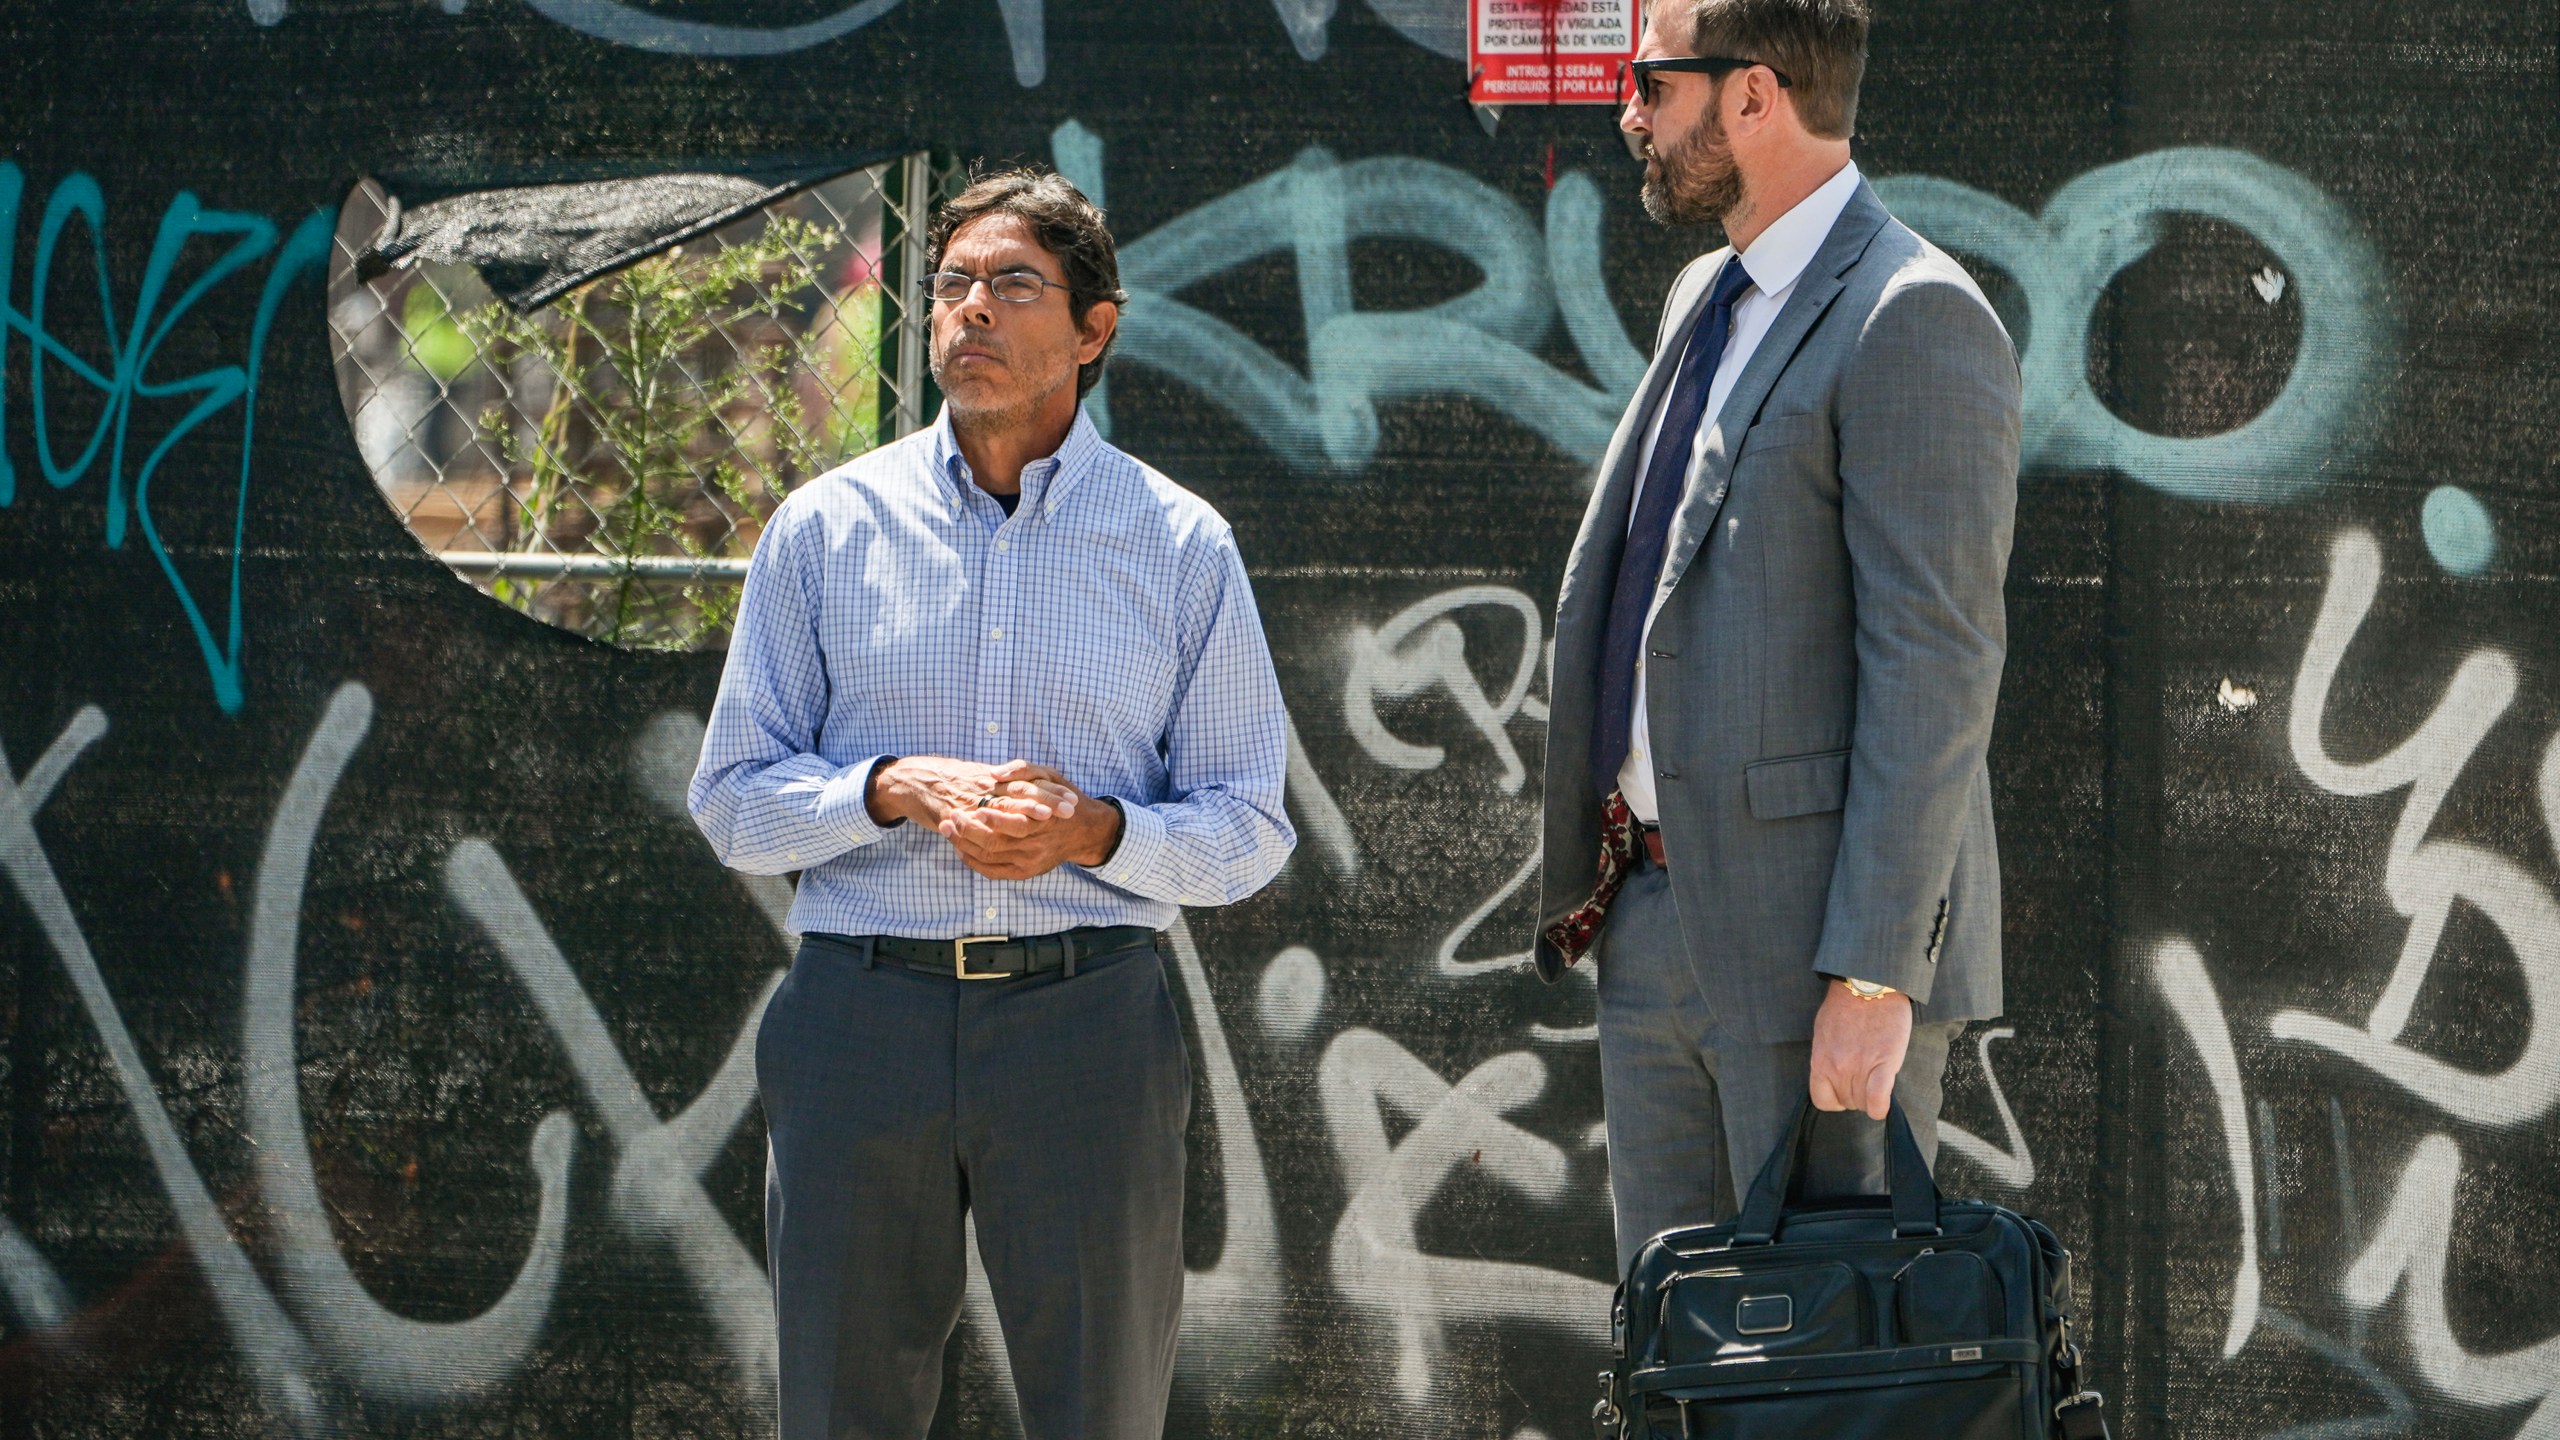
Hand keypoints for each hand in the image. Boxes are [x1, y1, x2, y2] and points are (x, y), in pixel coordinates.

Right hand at [865, 755, 1078, 830]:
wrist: (911, 780)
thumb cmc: (947, 781)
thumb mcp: (977, 779)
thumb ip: (1000, 786)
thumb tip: (1025, 793)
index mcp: (994, 777)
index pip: (1028, 781)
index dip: (1050, 791)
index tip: (1072, 799)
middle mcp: (985, 785)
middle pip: (1021, 791)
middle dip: (1046, 800)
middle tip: (1070, 809)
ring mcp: (970, 799)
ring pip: (1001, 804)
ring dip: (1025, 811)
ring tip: (1047, 818)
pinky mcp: (954, 813)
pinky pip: (974, 820)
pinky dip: (991, 826)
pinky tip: (1006, 835)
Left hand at [937, 761, 1123, 880]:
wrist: (1084, 832)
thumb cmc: (1063, 799)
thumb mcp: (1050, 775)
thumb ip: (1023, 770)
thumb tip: (995, 773)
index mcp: (1045, 822)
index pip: (1013, 825)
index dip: (989, 819)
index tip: (968, 809)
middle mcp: (1037, 846)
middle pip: (995, 844)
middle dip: (967, 832)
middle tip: (949, 818)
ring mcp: (1030, 863)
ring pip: (989, 858)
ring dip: (964, 845)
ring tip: (947, 830)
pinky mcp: (1024, 872)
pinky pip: (993, 872)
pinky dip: (973, 862)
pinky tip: (960, 848)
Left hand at [1808, 979, 1912, 1119]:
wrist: (1869, 984)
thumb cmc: (1847, 1005)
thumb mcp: (1824, 1033)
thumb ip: (1828, 1058)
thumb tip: (1835, 1075)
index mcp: (1820, 1060)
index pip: (1822, 1100)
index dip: (1836, 1100)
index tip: (1845, 1092)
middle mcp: (1837, 1067)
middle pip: (1848, 1103)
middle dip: (1857, 1096)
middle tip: (1866, 1078)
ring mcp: (1859, 1067)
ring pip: (1864, 1104)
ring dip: (1871, 1098)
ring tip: (1877, 1078)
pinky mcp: (1883, 1063)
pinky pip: (1877, 1099)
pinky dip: (1880, 1106)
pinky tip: (1883, 1103)